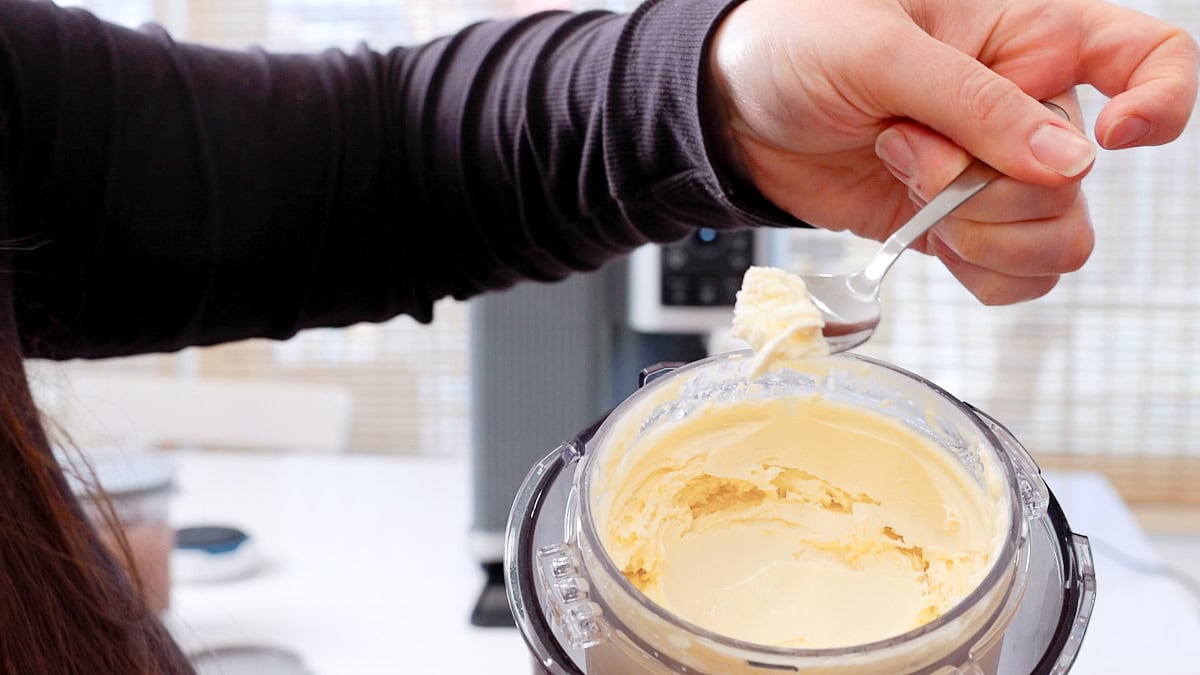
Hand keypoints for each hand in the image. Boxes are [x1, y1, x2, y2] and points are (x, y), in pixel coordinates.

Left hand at [706, 0, 1198, 303]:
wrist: (733, 111)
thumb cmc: (797, 43)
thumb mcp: (883, 52)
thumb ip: (976, 106)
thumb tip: (1071, 163)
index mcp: (1028, 36)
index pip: (1146, 58)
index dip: (1161, 101)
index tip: (1118, 137)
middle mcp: (1023, 110)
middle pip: (1079, 178)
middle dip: (992, 186)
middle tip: (906, 147)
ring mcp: (991, 176)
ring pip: (1056, 238)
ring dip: (982, 234)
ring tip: (903, 182)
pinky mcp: (954, 227)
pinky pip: (1013, 276)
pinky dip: (980, 274)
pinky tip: (923, 238)